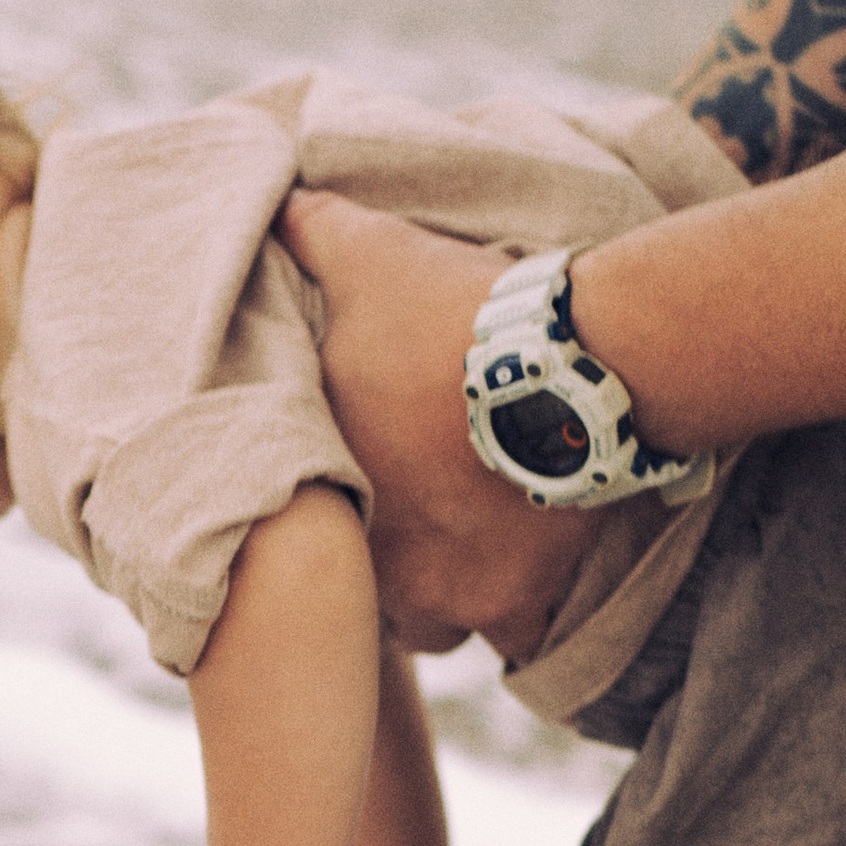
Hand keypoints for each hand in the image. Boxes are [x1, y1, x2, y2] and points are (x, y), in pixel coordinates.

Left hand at [277, 190, 585, 665]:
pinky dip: (522, 621)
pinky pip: (515, 642)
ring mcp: (448, 594)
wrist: (565, 365)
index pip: (297, 533)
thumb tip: (280, 203)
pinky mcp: (520, 606)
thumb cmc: (454, 315)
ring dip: (440, 599)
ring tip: (461, 557)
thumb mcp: (372, 256)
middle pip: (362, 591)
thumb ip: (315, 234)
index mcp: (328, 488)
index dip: (324, 512)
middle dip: (376, 567)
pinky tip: (531, 588)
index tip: (352, 487)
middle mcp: (377, 560)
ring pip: (429, 629)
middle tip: (402, 528)